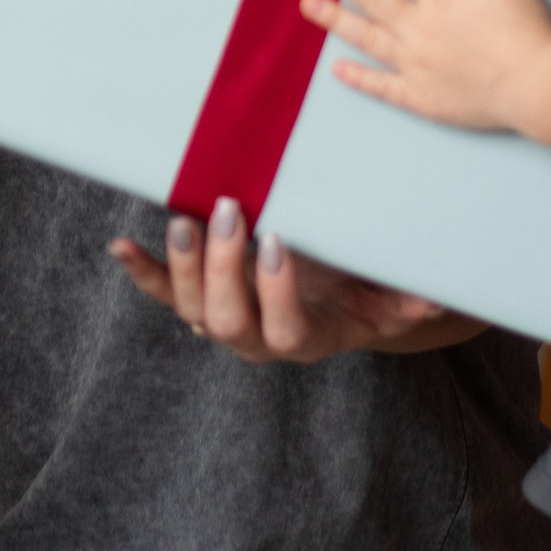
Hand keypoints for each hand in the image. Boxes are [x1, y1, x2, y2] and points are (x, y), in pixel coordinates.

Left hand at [109, 197, 452, 361]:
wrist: (328, 305)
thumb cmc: (358, 293)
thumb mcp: (384, 299)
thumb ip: (404, 300)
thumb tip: (432, 298)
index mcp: (302, 338)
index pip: (284, 326)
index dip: (277, 289)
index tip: (278, 240)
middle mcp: (254, 338)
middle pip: (226, 318)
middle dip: (223, 266)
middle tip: (231, 211)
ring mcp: (219, 318)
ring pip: (190, 305)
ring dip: (182, 263)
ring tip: (185, 218)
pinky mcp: (193, 300)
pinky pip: (160, 291)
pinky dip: (140, 269)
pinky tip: (118, 244)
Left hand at [300, 0, 550, 131]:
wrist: (537, 85)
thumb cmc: (526, 31)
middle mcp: (418, 28)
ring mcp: (414, 64)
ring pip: (366, 36)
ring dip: (334, 19)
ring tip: (308, 5)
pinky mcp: (420, 96)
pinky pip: (382, 86)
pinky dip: (358, 78)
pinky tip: (337, 69)